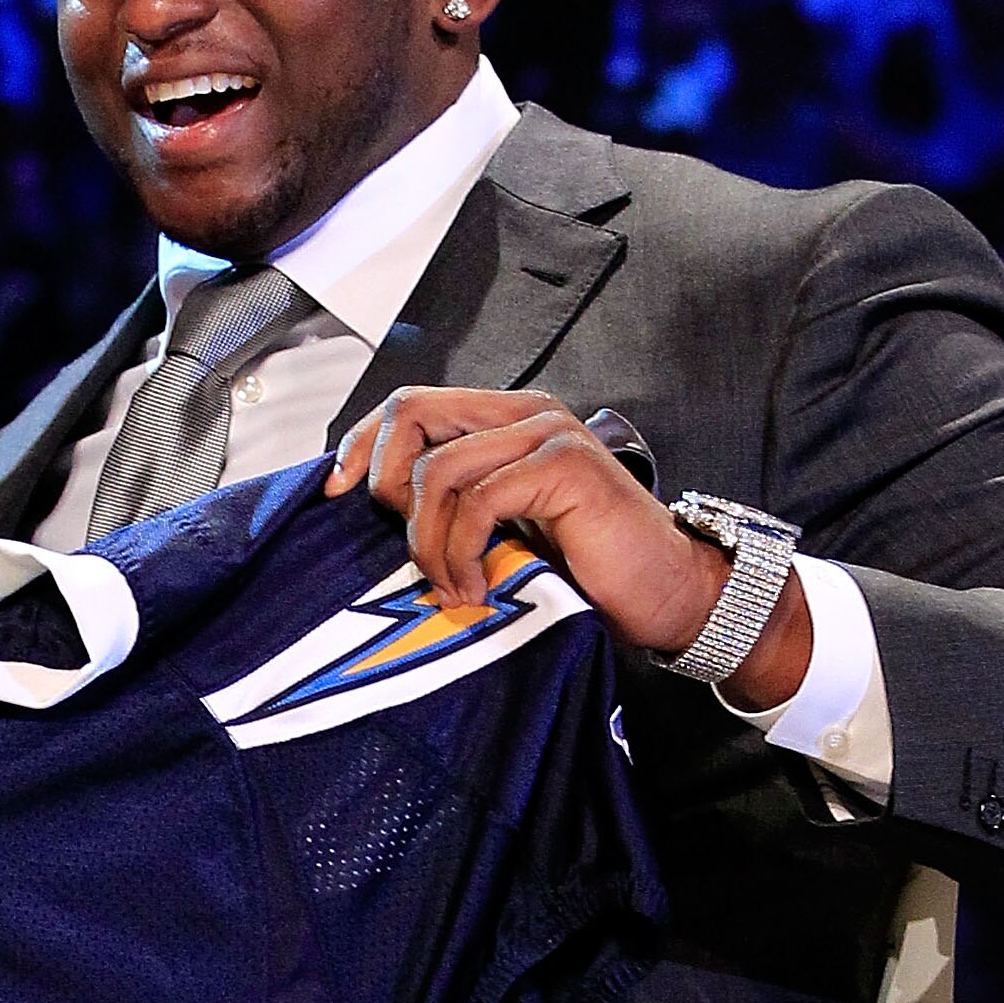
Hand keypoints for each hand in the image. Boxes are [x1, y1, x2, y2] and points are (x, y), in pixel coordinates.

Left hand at [326, 388, 811, 711]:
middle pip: (410, 413)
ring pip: (437, 468)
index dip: (361, 444)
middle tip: (406, 549)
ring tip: (449, 585)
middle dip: (384, 483)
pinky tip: (473, 586)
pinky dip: (458, 550)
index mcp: (507, 422)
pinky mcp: (564, 467)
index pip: (409, 405)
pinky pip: (476, 500)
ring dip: (426, 539)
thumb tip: (375, 514)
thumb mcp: (503, 534)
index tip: (333, 493)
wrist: (671, 597)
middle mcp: (526, 414)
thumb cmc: (590, 574)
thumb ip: (454, 508)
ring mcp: (547, 434)